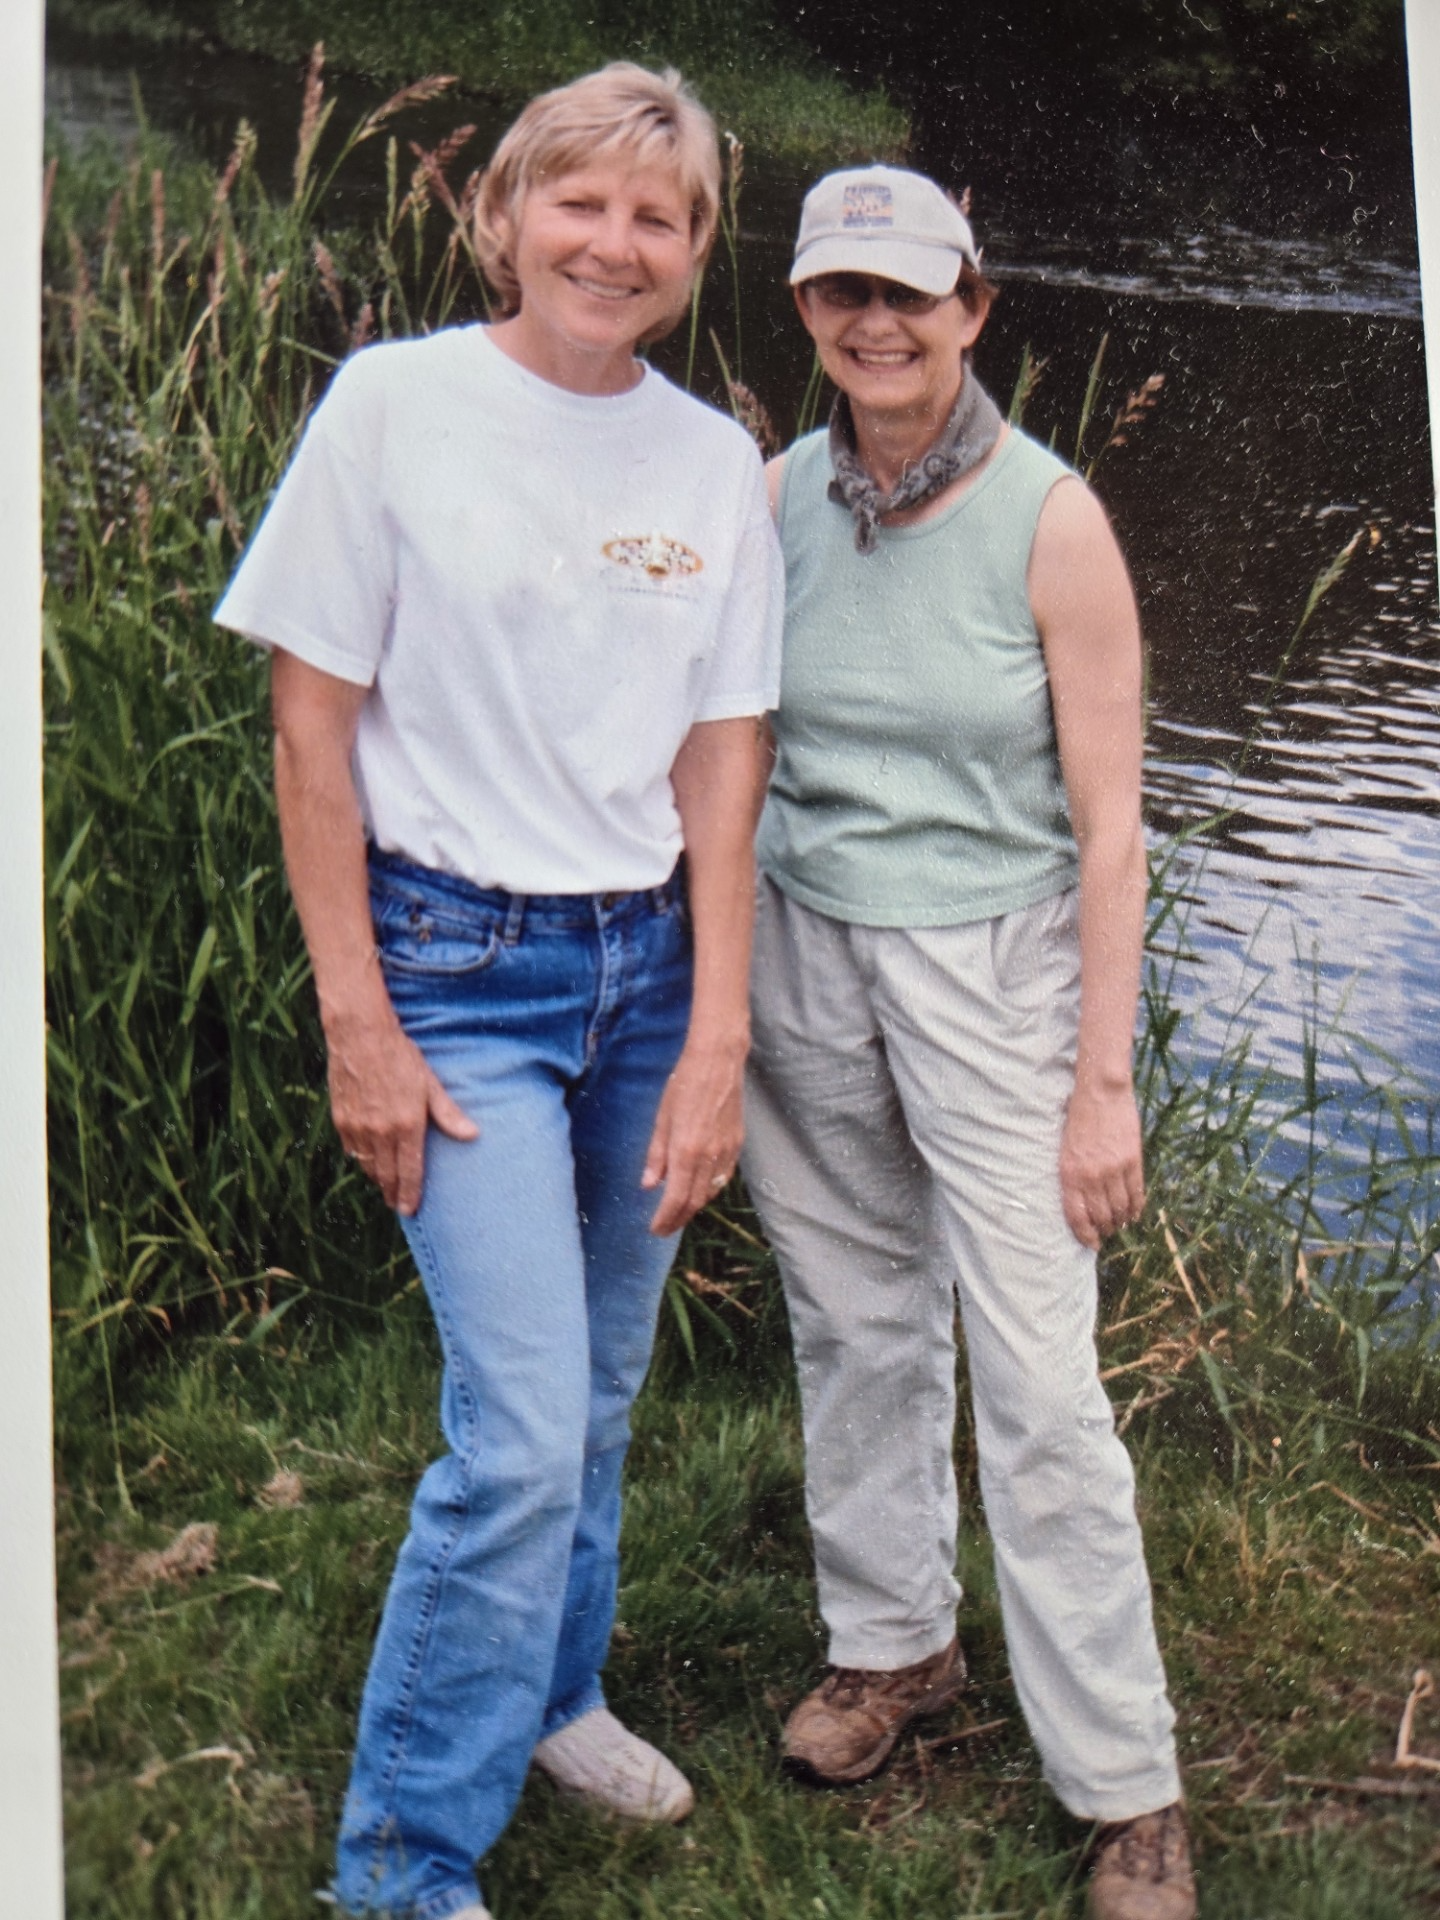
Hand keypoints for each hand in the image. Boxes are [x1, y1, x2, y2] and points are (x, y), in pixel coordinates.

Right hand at [326, 1008, 477, 1215]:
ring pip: (367, 1166)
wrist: (360, 1036)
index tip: (410, 1210)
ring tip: (386, 1188)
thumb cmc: (400, 1056)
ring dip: (377, 1179)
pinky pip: (352, 1150)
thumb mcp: (430, 1083)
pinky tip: (368, 1161)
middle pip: (386, 1175)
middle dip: (393, 1193)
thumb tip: (473, 1135)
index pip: (409, 1172)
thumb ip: (448, 1114)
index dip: (410, 1194)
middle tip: (398, 1206)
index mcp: (406, 1125)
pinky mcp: (341, 1120)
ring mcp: (358, 1128)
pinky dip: (361, 1160)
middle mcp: (380, 1132)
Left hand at [640, 1037, 745, 1236]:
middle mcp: (709, 1156)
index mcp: (686, 1150)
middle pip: (695, 1201)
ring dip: (694, 1207)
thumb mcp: (662, 1118)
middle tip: (665, 1228)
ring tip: (679, 1213)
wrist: (718, 1062)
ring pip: (711, 1192)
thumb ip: (657, 1155)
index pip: (675, 1198)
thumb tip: (649, 1185)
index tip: (655, 1230)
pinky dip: (711, 1190)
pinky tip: (701, 1190)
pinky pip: (724, 1178)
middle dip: (679, 1219)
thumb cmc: (683, 1084)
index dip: (665, 1219)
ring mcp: (727, 1151)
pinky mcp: (737, 1144)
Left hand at [1058, 1078, 1144, 1250]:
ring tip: (1121, 1225)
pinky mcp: (1132, 1160)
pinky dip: (1137, 1207)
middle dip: (1105, 1230)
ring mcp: (1113, 1169)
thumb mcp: (1064, 1149)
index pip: (1077, 1216)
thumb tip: (1083, 1202)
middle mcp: (1091, 1176)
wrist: (1100, 1093)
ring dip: (1121, 1221)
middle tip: (1108, 1234)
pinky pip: (1136, 1193)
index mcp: (1069, 1174)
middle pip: (1101, 1216)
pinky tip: (1135, 1214)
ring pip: (1120, 1208)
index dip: (1085, 1235)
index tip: (1091, 1244)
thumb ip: (1073, 1176)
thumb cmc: (1077, 1118)